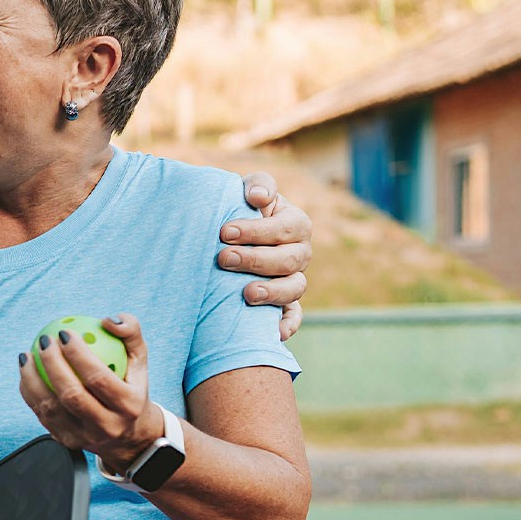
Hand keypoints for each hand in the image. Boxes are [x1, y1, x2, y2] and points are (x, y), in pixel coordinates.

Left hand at [19, 315, 163, 472]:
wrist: (128, 434)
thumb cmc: (131, 386)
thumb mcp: (139, 359)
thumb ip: (130, 332)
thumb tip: (108, 320)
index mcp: (128, 406)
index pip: (98, 378)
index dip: (77, 354)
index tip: (64, 333)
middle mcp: (107, 426)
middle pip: (71, 394)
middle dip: (52, 364)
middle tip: (44, 341)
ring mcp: (84, 438)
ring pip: (50, 408)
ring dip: (32, 379)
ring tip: (26, 355)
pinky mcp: (66, 442)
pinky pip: (41, 415)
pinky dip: (29, 392)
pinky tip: (25, 372)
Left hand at [218, 173, 311, 339]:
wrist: (223, 241)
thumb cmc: (236, 212)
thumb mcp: (245, 192)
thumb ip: (257, 186)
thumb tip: (259, 198)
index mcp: (293, 224)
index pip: (286, 227)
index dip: (258, 230)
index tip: (225, 232)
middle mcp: (298, 253)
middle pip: (290, 259)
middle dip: (256, 259)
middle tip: (223, 258)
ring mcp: (293, 280)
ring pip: (295, 288)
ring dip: (272, 291)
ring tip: (246, 293)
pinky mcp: (284, 305)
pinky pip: (293, 318)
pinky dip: (287, 325)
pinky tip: (273, 333)